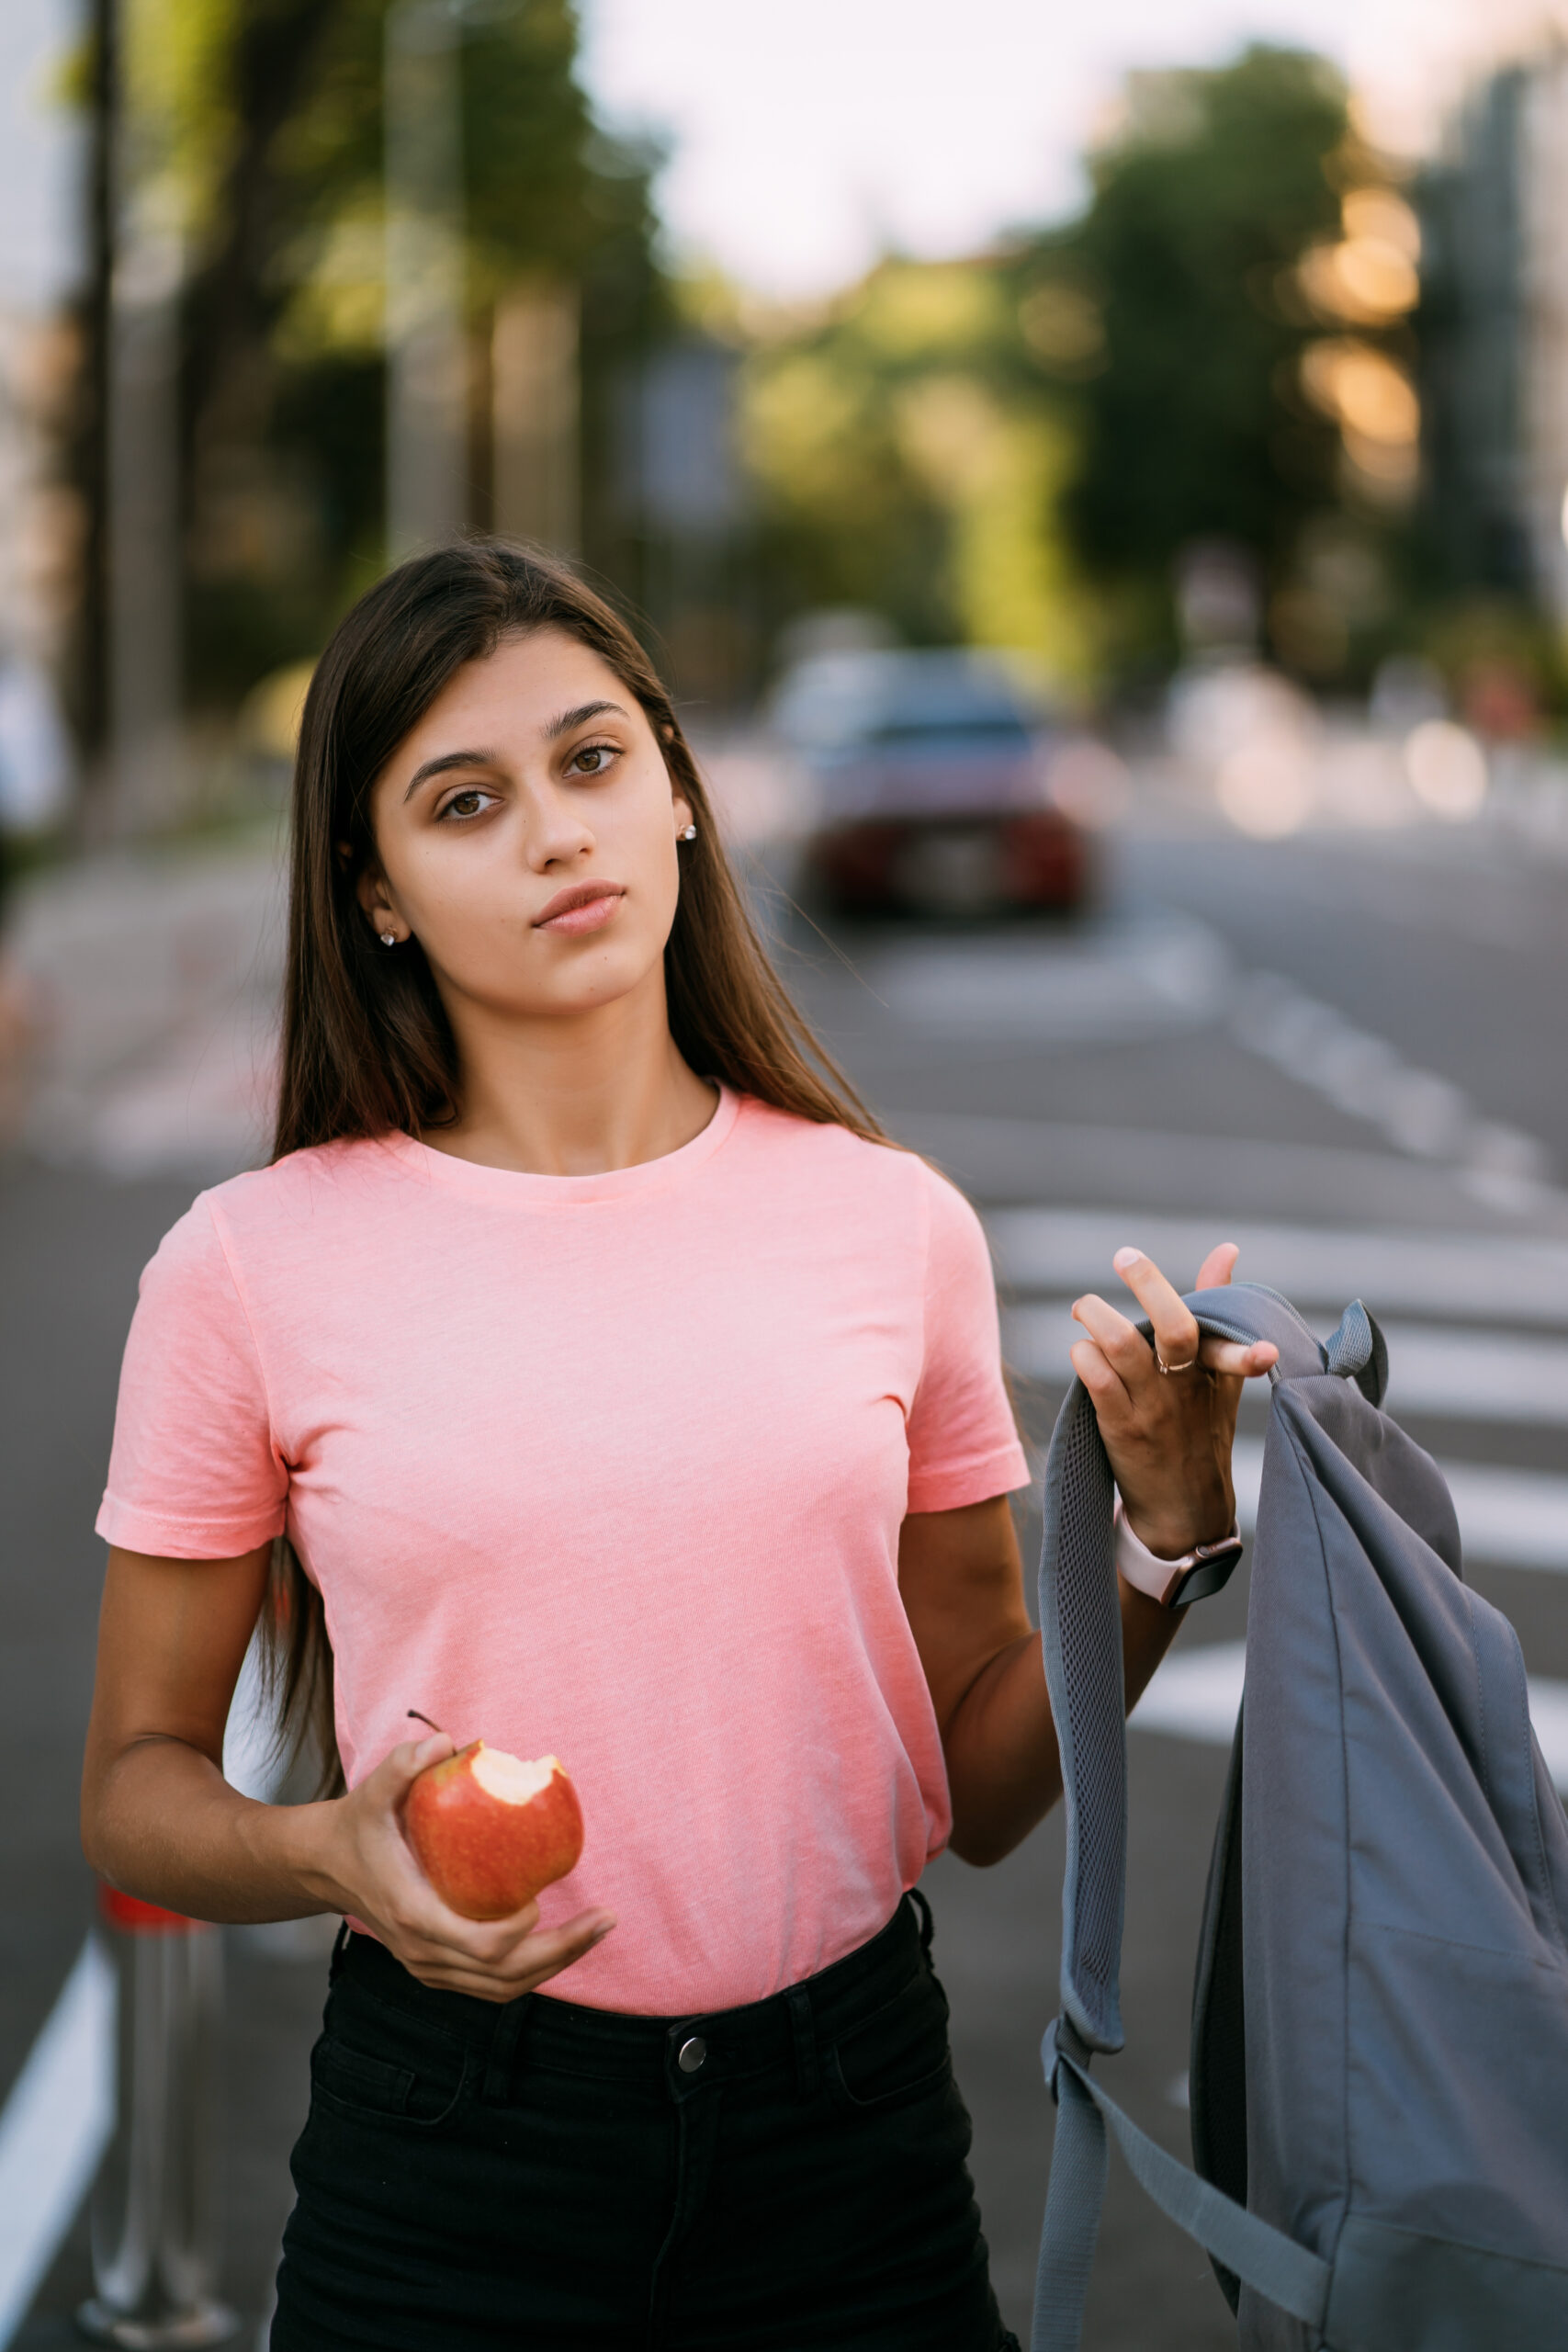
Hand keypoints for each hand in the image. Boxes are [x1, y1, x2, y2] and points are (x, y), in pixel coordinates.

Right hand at [302, 1731, 614, 2003]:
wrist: (326, 1865)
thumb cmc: (360, 1825)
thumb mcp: (375, 1789)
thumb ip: (406, 1764)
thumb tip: (452, 1741)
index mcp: (413, 1914)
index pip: (478, 1946)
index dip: (517, 1932)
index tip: (541, 1899)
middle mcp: (424, 1951)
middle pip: (504, 1975)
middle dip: (562, 1951)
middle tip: (606, 1919)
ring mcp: (431, 1966)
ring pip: (503, 1988)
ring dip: (556, 1964)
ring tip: (597, 1930)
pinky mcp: (438, 1969)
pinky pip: (493, 1985)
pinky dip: (533, 1970)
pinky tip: (565, 1941)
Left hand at [1069, 1242, 1276, 1563]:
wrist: (1184, 1511)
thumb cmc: (1202, 1431)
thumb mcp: (1222, 1376)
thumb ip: (1220, 1309)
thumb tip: (1227, 1250)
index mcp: (1215, 1373)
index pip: (1229, 1333)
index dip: (1230, 1301)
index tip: (1230, 1260)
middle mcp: (1186, 1388)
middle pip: (1172, 1327)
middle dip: (1148, 1282)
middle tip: (1125, 1257)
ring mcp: (1153, 1408)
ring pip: (1120, 1344)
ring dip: (1095, 1314)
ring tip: (1084, 1308)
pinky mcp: (1121, 1428)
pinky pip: (1095, 1377)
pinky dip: (1083, 1354)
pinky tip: (1084, 1353)